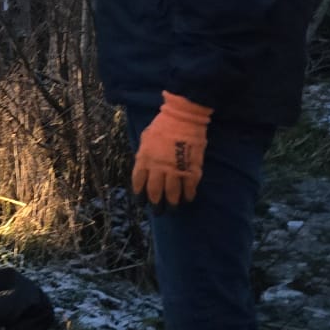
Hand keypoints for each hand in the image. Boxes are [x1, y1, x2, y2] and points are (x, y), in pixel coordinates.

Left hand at [132, 93, 212, 207]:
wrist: (183, 117)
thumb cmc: (162, 125)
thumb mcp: (145, 139)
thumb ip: (143, 155)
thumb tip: (142, 166)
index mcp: (144, 159)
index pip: (139, 182)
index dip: (140, 194)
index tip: (142, 202)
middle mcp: (158, 168)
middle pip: (155, 192)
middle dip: (155, 204)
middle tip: (158, 211)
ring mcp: (175, 170)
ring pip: (172, 193)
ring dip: (172, 203)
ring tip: (173, 209)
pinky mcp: (191, 169)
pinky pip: (189, 187)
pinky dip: (188, 195)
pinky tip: (188, 199)